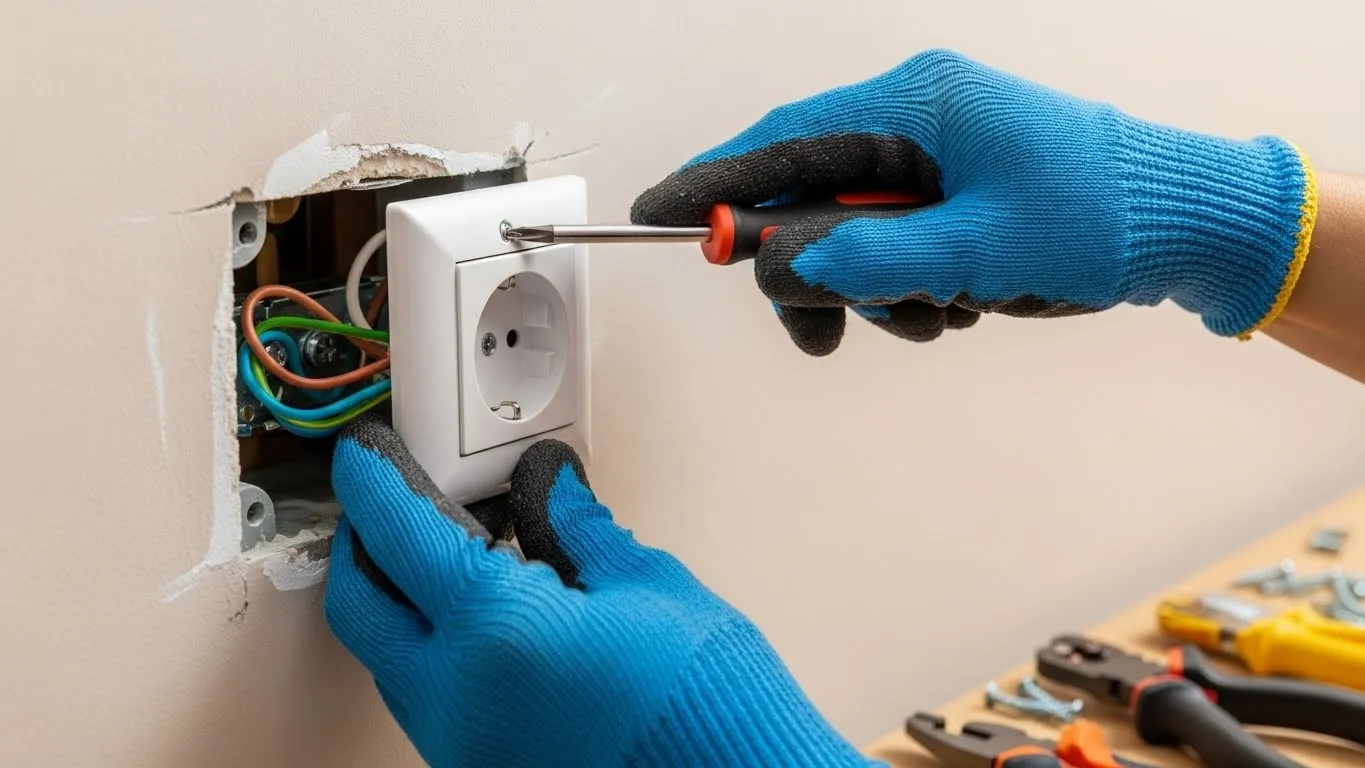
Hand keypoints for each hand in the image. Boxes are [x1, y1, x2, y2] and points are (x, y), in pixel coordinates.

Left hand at [324, 416, 874, 767]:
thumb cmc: (709, 705)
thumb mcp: (651, 588)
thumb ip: (582, 532)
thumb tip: (551, 489)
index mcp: (496, 631)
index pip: (398, 534)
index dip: (373, 481)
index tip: (367, 455)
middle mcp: (458, 697)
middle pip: (362, 607)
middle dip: (362, 546)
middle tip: (382, 505)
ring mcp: (464, 745)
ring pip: (387, 661)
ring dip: (395, 604)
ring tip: (435, 559)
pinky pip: (426, 701)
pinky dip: (431, 651)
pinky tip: (477, 626)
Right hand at [632, 49, 1316, 354]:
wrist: (1183, 224)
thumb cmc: (1099, 212)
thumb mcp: (975, 245)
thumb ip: (868, 256)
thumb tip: (785, 265)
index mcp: (913, 106)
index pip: (783, 140)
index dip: (715, 182)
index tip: (658, 213)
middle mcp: (913, 127)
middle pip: (808, 199)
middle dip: (814, 271)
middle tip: (824, 330)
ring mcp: (932, 165)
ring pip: (849, 238)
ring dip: (876, 292)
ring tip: (941, 313)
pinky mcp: (950, 201)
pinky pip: (891, 252)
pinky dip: (907, 292)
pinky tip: (961, 303)